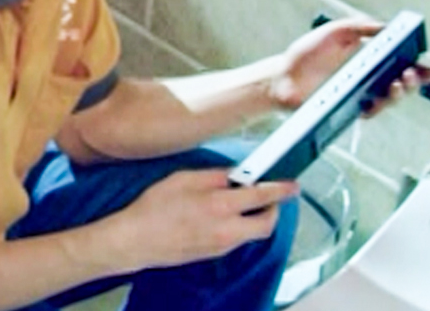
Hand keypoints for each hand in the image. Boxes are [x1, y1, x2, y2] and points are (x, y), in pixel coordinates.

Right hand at [107, 169, 297, 270]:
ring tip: (243, 203)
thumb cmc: (154, 208)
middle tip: (270, 196)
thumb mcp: (183, 179)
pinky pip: (237, 239)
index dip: (281, 190)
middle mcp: (227, 229)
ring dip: (256, 218)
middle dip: (274, 210)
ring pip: (253, 233)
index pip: (261, 197)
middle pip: (267, 224)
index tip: (292, 186)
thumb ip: (214, 176)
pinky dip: (239, 226)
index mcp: (220, 205)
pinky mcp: (214, 253)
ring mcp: (221, 245)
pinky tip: (223, 216)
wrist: (137, 241)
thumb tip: (234, 175)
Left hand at [268, 18, 429, 113]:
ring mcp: (359, 94)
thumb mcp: (333, 32)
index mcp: (368, 57)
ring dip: (399, 94)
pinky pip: (369, 111)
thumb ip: (358, 26)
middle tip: (411, 76)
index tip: (427, 67)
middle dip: (413, 81)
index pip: (399, 62)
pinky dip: (376, 106)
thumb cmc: (306, 54)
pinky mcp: (348, 108)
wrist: (282, 76)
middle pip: (401, 82)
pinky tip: (376, 100)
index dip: (416, 67)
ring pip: (389, 99)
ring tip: (397, 84)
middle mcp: (368, 78)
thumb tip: (384, 26)